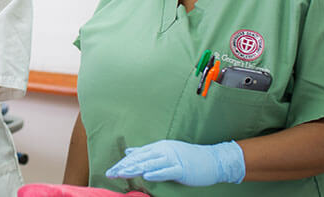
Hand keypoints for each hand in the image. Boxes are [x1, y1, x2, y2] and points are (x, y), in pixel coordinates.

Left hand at [105, 139, 244, 186]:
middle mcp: (163, 150)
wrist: (212, 159)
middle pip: (140, 158)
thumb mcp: (164, 152)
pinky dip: (156, 173)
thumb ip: (146, 152)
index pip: (137, 155)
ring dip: (135, 169)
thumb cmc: (187, 158)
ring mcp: (173, 158)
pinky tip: (146, 176)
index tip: (111, 171)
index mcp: (158, 147)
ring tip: (122, 174)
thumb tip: (129, 151)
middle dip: (124, 166)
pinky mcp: (182, 167)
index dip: (123, 163)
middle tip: (111, 173)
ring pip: (151, 163)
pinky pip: (167, 171)